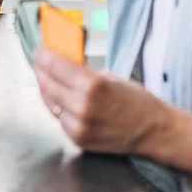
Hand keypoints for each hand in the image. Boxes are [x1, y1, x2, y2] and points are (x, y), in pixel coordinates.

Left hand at [34, 47, 173, 155]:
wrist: (152, 131)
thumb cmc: (136, 101)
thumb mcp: (110, 77)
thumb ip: (83, 73)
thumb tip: (62, 65)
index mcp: (92, 85)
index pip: (56, 66)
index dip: (44, 56)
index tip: (40, 51)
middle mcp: (82, 107)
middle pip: (48, 84)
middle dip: (41, 71)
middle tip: (39, 63)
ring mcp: (78, 126)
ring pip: (50, 103)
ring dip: (45, 89)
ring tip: (45, 78)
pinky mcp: (78, 140)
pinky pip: (59, 119)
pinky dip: (56, 107)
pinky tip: (58, 98)